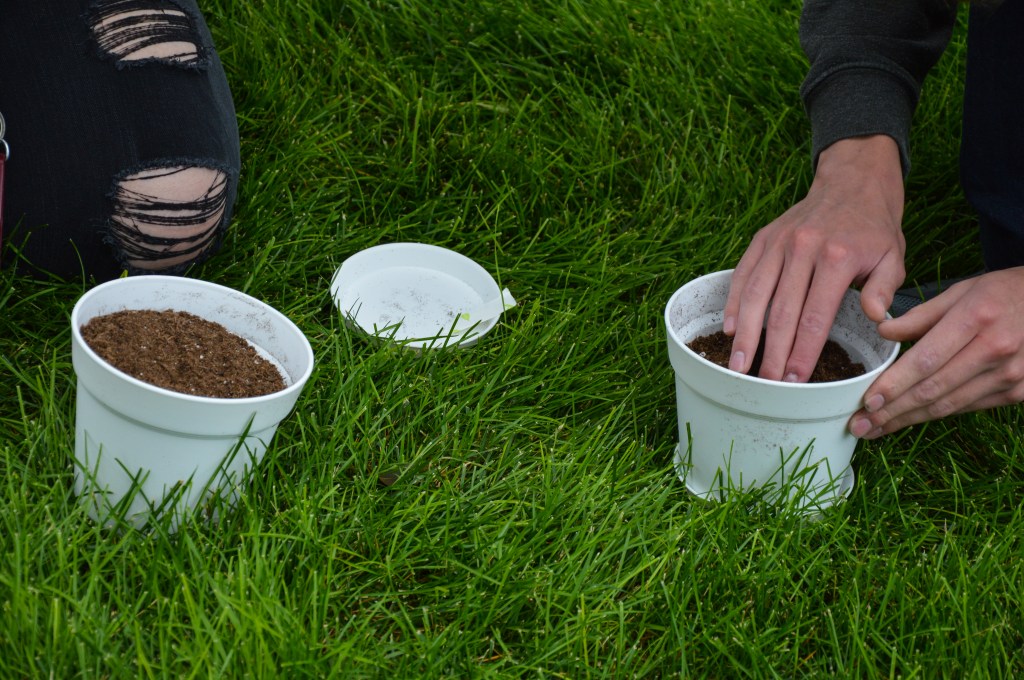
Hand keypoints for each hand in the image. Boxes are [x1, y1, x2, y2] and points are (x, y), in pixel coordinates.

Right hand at [723, 135, 906, 380]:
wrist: (852, 182)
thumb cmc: (874, 228)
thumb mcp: (893, 257)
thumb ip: (883, 289)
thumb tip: (876, 319)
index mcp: (837, 258)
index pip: (815, 316)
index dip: (802, 352)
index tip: (794, 380)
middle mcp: (803, 249)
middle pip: (781, 312)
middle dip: (771, 353)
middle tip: (764, 385)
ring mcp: (778, 243)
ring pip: (756, 296)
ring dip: (745, 335)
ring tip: (737, 366)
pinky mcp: (762, 239)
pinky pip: (744, 274)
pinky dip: (735, 303)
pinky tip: (729, 330)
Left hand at [849, 268, 1023, 437]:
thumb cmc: (1002, 293)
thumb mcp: (961, 291)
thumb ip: (920, 315)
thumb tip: (881, 332)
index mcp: (976, 318)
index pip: (926, 360)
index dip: (894, 385)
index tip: (867, 401)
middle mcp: (995, 350)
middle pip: (933, 389)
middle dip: (892, 411)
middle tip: (859, 425)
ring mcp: (1010, 374)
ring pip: (948, 405)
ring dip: (908, 420)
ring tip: (875, 428)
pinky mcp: (1018, 392)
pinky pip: (967, 407)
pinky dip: (935, 414)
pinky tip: (909, 419)